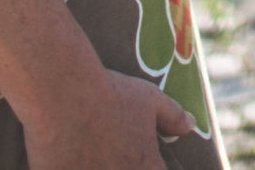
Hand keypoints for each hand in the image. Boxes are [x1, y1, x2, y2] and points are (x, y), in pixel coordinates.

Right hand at [22, 69, 195, 169]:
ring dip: (100, 167)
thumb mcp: (149, 99)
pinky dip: (74, 166)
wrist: (64, 93)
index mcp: (146, 168)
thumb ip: (173, 117)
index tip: (146, 157)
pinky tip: (70, 159)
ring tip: (94, 155)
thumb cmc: (110, 94)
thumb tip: (190, 126)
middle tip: (113, 152)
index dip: (153, 166)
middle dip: (123, 164)